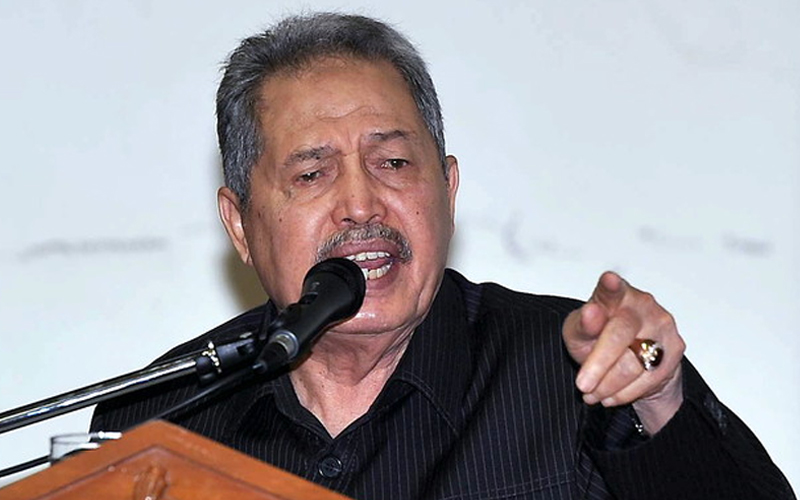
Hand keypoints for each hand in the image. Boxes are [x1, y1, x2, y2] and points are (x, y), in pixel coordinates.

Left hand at [563, 271, 685, 433]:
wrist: (627, 357)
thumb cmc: (597, 337)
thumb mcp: (578, 332)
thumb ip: (582, 324)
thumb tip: (590, 313)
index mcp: (615, 294)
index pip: (611, 290)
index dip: (610, 286)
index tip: (609, 281)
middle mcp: (642, 305)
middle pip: (619, 336)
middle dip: (598, 365)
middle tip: (582, 385)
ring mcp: (662, 325)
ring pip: (633, 363)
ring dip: (608, 385)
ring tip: (592, 391)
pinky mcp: (674, 348)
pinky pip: (648, 379)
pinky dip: (624, 392)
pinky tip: (610, 394)